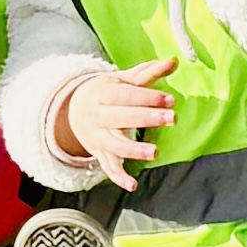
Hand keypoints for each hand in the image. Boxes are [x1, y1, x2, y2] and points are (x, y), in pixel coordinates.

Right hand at [62, 57, 179, 187]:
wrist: (73, 110)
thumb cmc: (106, 93)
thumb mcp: (123, 80)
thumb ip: (149, 72)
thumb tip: (174, 61)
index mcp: (102, 94)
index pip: (125, 95)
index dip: (147, 97)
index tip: (169, 100)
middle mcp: (97, 116)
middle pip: (121, 118)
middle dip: (146, 118)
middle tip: (171, 119)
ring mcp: (97, 137)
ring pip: (114, 145)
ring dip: (134, 150)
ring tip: (154, 153)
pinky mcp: (100, 154)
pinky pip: (108, 167)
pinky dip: (118, 177)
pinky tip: (132, 185)